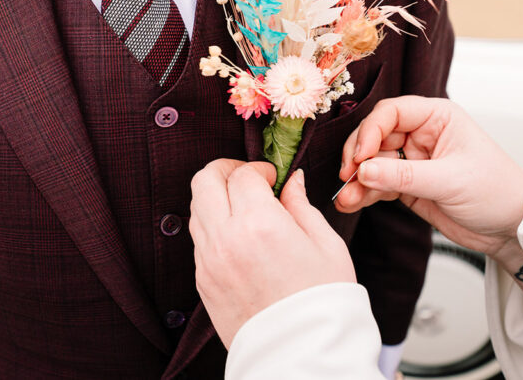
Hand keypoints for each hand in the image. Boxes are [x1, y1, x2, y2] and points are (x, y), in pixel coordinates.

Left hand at [189, 160, 355, 347]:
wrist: (302, 353)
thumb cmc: (322, 300)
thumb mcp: (325, 244)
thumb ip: (301, 205)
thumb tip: (291, 180)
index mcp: (259, 224)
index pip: (242, 174)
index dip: (259, 168)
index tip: (272, 176)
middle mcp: (226, 238)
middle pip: (204, 181)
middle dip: (225, 171)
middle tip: (247, 179)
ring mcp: (209, 261)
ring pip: (196, 208)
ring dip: (216, 198)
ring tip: (244, 209)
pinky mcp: (203, 281)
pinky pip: (198, 239)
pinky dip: (213, 227)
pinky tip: (238, 237)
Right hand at [334, 96, 522, 258]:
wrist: (512, 228)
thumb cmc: (497, 191)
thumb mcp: (450, 181)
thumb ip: (404, 175)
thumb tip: (364, 170)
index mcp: (437, 118)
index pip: (391, 113)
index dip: (370, 131)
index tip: (361, 157)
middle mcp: (421, 134)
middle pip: (375, 135)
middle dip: (358, 156)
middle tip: (348, 176)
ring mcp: (412, 160)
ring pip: (372, 162)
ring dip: (357, 179)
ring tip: (347, 197)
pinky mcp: (407, 184)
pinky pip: (377, 184)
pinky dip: (364, 193)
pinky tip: (351, 203)